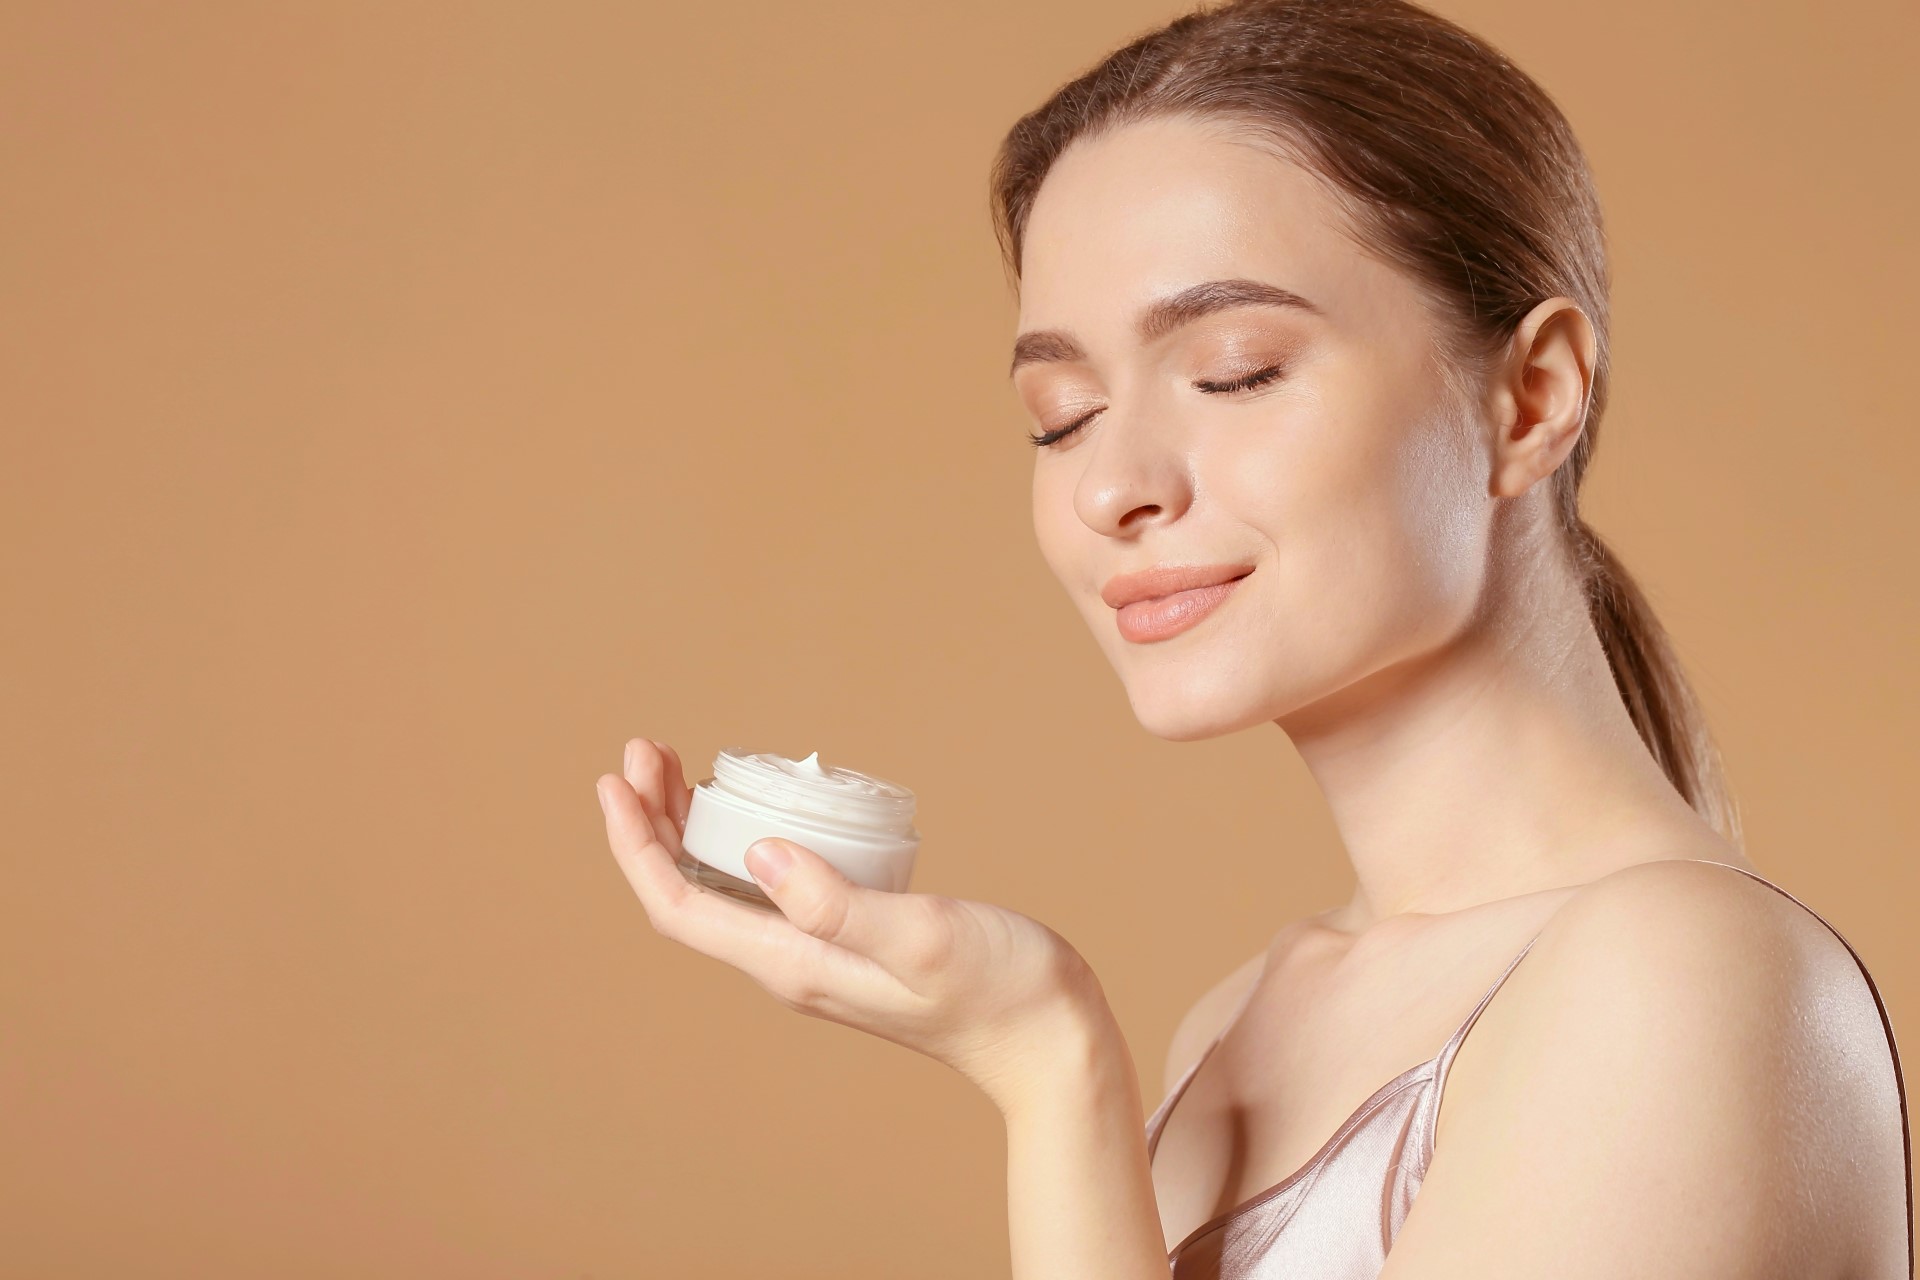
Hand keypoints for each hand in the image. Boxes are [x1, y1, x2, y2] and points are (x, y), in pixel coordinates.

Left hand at [596, 737, 1104, 1111]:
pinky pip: (766, 887)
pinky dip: (741, 839)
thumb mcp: (917, 936)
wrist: (1048, 1038)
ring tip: (678, 767)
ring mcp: (817, 953)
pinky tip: (756, 810)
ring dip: (688, 828)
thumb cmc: (997, 987)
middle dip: (652, 822)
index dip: (636, 844)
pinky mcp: (848, 939)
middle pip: (688, 892)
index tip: (615, 781)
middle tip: (645, 750)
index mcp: (792, 963)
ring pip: (723, 888)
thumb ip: (837, 902)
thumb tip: (759, 854)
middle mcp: (790, 962)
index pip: (679, 905)